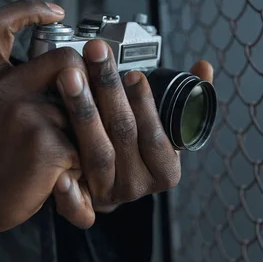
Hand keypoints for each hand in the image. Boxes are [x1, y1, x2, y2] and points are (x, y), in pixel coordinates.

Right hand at [0, 0, 94, 246]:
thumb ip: (17, 79)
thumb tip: (69, 61)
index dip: (28, 9)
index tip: (54, 12)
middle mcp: (1, 89)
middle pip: (66, 59)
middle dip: (83, 80)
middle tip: (76, 107)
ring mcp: (24, 115)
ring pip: (82, 105)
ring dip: (79, 129)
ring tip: (59, 149)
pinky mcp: (46, 143)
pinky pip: (84, 140)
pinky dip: (80, 158)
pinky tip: (59, 169)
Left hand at [51, 39, 213, 216]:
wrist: (114, 182)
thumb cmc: (141, 146)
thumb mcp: (168, 125)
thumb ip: (187, 97)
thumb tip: (203, 67)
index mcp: (165, 170)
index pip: (155, 135)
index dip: (145, 104)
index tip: (133, 74)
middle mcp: (138, 185)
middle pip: (122, 136)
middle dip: (107, 90)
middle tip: (96, 55)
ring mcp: (110, 195)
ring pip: (96, 155)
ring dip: (81, 113)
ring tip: (70, 77)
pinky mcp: (84, 205)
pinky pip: (76, 207)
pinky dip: (69, 193)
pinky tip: (59, 173)